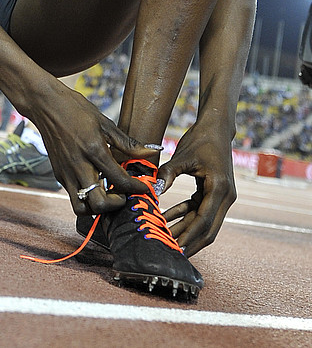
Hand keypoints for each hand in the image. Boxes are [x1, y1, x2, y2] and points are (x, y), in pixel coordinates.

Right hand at [29, 80, 161, 215]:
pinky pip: (73, 196)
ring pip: (82, 208)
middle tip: (123, 193)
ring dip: (98, 207)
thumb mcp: (104, 122)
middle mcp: (78, 166)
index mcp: (94, 151)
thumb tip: (151, 151)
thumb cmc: (76, 109)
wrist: (46, 104)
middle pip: (100, 204)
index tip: (144, 188)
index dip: (137, 188)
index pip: (119, 181)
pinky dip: (86, 197)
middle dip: (116, 204)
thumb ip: (127, 143)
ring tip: (107, 193)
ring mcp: (66, 173)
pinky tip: (95, 183)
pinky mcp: (58, 174)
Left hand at [157, 121, 235, 256]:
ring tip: (165, 238)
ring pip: (203, 221)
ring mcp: (222, 196)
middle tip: (170, 252)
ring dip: (185, 230)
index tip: (175, 249)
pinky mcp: (214, 193)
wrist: (216, 128)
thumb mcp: (183, 155)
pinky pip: (199, 210)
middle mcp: (225, 197)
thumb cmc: (200, 139)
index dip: (189, 237)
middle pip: (208, 229)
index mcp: (219, 189)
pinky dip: (185, 215)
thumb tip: (153, 191)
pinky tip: (166, 218)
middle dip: (189, 241)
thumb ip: (168, 173)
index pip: (204, 221)